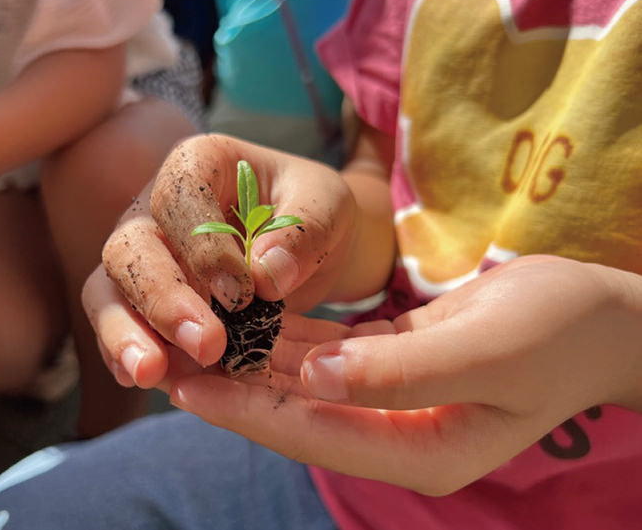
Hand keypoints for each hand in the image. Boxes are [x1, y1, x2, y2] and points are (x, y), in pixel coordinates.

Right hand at [86, 134, 357, 385]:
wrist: (304, 244)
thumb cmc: (312, 212)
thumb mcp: (328, 207)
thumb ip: (303, 232)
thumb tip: (266, 275)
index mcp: (199, 164)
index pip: (180, 199)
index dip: (204, 247)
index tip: (242, 294)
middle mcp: (155, 206)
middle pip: (130, 247)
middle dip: (163, 299)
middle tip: (206, 345)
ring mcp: (142, 254)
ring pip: (107, 289)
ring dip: (125, 333)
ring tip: (150, 374)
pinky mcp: (142, 299)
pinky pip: (118, 323)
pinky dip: (125, 352)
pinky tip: (141, 380)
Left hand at [164, 256, 641, 494]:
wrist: (596, 312)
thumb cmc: (555, 331)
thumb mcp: (488, 349)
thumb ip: (401, 373)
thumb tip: (316, 379)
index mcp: (422, 449)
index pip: (314, 433)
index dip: (247, 412)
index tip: (186, 388)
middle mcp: (398, 431)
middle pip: (297, 413)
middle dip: (232, 391)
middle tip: (165, 365)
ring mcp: (393, 400)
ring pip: (305, 381)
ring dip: (250, 361)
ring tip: (192, 340)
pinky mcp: (392, 364)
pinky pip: (328, 353)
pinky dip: (287, 337)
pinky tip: (247, 319)